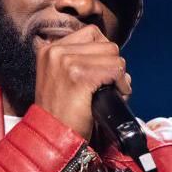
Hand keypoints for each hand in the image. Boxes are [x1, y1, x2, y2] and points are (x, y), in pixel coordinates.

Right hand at [35, 25, 131, 139]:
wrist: (52, 138)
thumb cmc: (61, 114)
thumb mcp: (61, 79)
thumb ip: (80, 61)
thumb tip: (114, 56)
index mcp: (49, 49)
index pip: (91, 33)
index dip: (103, 53)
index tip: (101, 73)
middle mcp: (55, 51)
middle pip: (105, 43)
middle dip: (113, 64)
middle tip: (109, 85)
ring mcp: (66, 61)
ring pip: (113, 54)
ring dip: (118, 75)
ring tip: (111, 91)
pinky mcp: (79, 75)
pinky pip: (115, 69)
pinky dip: (121, 83)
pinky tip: (116, 95)